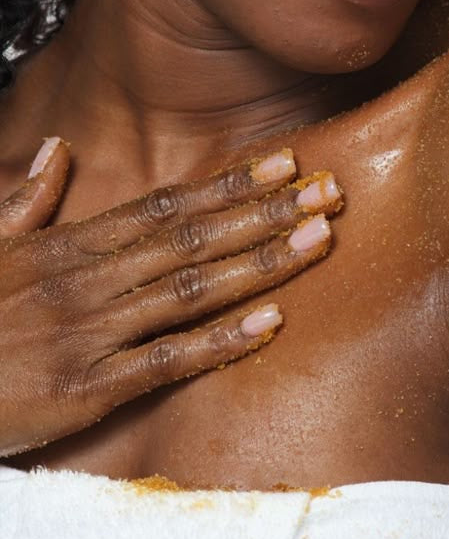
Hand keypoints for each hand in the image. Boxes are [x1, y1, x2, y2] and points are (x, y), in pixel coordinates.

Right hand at [0, 137, 341, 457]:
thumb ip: (25, 199)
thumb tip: (54, 150)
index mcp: (70, 245)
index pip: (165, 204)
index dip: (229, 182)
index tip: (283, 160)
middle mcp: (89, 280)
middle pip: (192, 237)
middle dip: (265, 210)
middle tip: (328, 190)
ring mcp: (90, 333)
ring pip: (190, 289)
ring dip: (260, 262)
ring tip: (318, 239)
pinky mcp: (86, 389)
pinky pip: (165, 361)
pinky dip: (220, 341)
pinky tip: (271, 323)